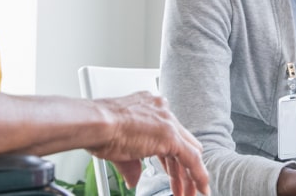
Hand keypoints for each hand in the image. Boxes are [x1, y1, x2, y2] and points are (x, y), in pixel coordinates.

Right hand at [87, 92, 209, 195]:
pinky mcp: (171, 135)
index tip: (171, 172)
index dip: (171, 158)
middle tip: (183, 187)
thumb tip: (134, 180)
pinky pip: (192, 158)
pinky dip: (198, 175)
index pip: (169, 135)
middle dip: (183, 169)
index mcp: (150, 109)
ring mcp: (168, 121)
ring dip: (189, 176)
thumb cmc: (98, 130)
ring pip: (189, 151)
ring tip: (189, 194)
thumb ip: (133, 165)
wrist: (95, 123)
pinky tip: (200, 188)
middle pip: (182, 144)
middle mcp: (162, 112)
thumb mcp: (119, 148)